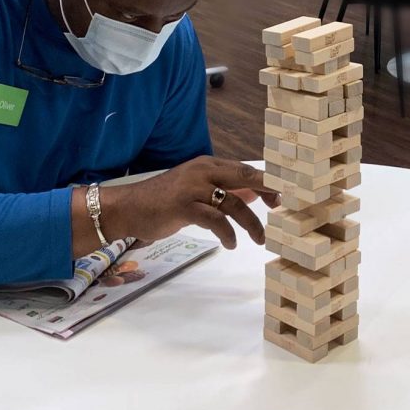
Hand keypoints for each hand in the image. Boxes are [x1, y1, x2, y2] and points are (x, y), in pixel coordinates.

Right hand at [101, 157, 280, 249]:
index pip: (244, 170)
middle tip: (282, 208)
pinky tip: (231, 243)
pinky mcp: (183, 206)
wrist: (128, 208)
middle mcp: (203, 171)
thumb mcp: (196, 190)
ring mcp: (193, 188)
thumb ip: (224, 190)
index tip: (281, 198)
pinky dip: (227, 233)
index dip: (266, 183)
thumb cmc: (164, 201)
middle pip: (244, 177)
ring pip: (233, 203)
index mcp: (208, 165)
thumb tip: (254, 193)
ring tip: (259, 239)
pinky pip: (215, 220)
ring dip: (251, 223)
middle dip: (268, 192)